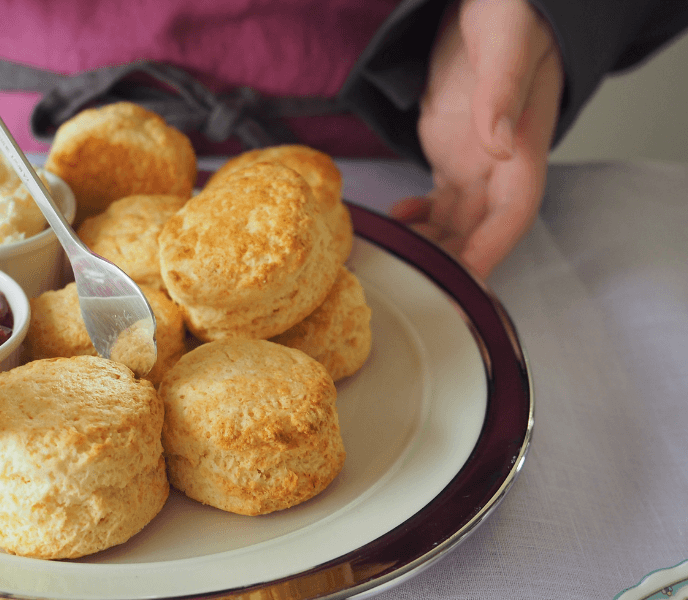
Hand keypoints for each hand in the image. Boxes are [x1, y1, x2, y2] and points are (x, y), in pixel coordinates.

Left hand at [391, 0, 562, 278]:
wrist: (493, 0)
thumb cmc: (511, 14)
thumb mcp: (506, 46)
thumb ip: (501, 94)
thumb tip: (499, 146)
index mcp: (523, 144)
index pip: (515, 213)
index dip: (492, 249)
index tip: (466, 280)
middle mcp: (503, 161)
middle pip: (483, 229)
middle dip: (456, 263)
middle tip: (420, 291)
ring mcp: (477, 159)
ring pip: (459, 221)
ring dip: (434, 246)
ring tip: (400, 263)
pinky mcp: (454, 152)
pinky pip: (440, 200)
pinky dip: (419, 219)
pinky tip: (395, 223)